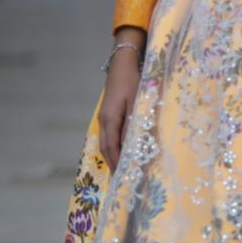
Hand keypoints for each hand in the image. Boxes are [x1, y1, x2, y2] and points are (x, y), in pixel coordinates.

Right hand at [97, 36, 142, 170]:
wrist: (123, 63)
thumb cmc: (133, 81)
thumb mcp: (137, 102)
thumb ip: (135, 124)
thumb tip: (134, 145)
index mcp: (110, 119)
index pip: (112, 148)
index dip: (118, 163)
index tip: (124, 177)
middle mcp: (104, 120)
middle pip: (106, 148)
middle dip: (114, 164)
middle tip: (123, 179)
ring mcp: (104, 117)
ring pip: (106, 143)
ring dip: (113, 157)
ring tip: (122, 169)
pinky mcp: (108, 113)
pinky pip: (108, 135)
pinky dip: (113, 147)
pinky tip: (121, 151)